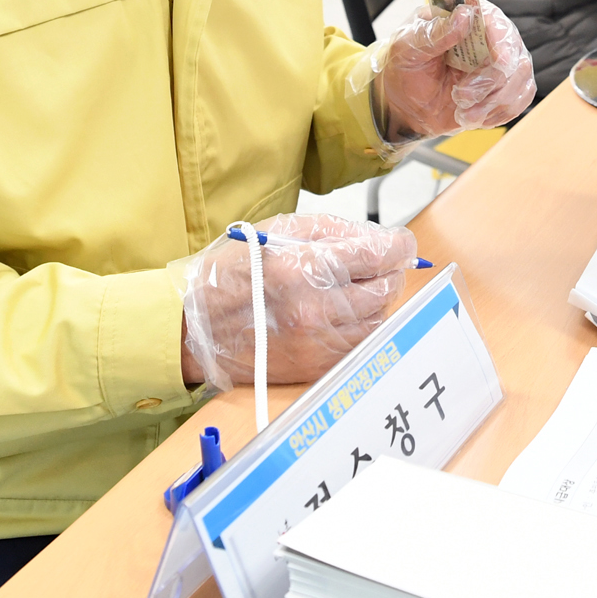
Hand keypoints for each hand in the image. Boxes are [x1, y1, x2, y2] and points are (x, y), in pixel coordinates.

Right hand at [174, 213, 417, 388]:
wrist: (195, 327)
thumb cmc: (234, 272)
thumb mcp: (281, 232)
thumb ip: (336, 231)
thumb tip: (382, 238)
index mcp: (304, 268)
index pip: (380, 255)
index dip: (399, 246)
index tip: (401, 244)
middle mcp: (315, 309)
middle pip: (386, 288)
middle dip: (388, 271)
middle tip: (375, 264)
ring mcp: (317, 343)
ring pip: (378, 319)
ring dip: (376, 300)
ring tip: (354, 288)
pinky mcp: (315, 367)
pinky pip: (360, 345)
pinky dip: (361, 327)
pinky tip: (342, 313)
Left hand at [372, 0, 536, 139]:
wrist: (404, 103)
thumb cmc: (405, 67)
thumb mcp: (409, 46)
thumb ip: (436, 32)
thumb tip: (464, 15)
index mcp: (465, 18)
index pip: (494, 20)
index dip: (501, 40)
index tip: (499, 62)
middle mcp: (489, 37)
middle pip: (513, 54)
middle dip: (491, 82)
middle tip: (461, 96)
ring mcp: (499, 63)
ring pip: (520, 79)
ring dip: (493, 101)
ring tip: (463, 110)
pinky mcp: (504, 88)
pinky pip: (520, 98)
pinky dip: (500, 112)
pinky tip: (475, 116)